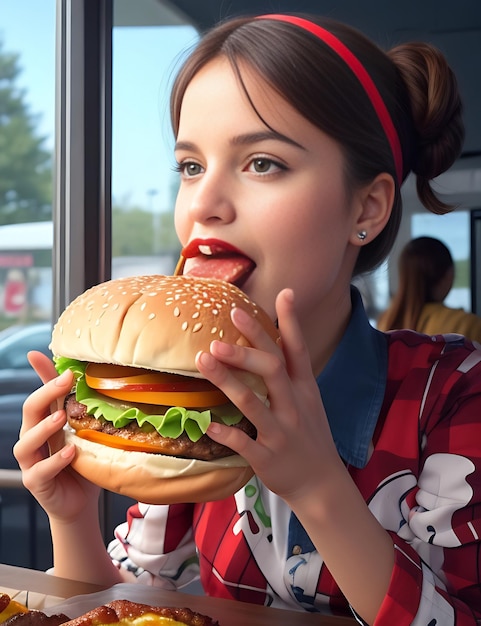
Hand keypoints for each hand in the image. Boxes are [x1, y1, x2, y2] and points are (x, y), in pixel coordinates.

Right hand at [14, 351, 99, 521]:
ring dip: (43, 428)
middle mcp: (33, 439)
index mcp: (43, 423)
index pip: (40, 394)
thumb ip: (81, 409)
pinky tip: (70, 452)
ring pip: (25, 442)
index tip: (47, 358)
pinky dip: (54, 461)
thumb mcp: (84, 431)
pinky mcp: (36, 483)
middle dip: (45, 394)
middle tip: (64, 382)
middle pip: (29, 411)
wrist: (81, 502)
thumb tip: (88, 379)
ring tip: (60, 418)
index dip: (42, 375)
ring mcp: (31, 462)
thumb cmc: (82, 462)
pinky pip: (40, 471)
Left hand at [196, 288, 338, 503]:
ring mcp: (282, 433)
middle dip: (246, 350)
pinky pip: (245, 444)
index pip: (298, 350)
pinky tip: (207, 423)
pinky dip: (227, 433)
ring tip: (203, 359)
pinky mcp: (268, 458)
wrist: (322, 484)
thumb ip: (292, 368)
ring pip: (254, 403)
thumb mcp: (308, 398)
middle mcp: (295, 406)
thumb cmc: (309, 434)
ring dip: (227, 380)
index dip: (291, 321)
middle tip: (219, 336)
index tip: (282, 293)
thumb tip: (279, 333)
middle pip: (272, 370)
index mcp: (304, 389)